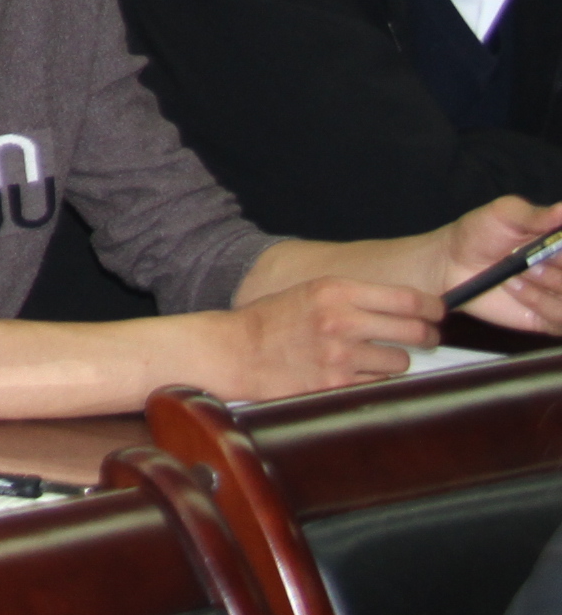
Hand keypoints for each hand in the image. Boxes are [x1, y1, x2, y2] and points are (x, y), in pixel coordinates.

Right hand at [222, 276, 437, 399]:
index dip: (432, 306)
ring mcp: (340, 354)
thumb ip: (354, 297)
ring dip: (394, 361)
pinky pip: (379, 384)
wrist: (236, 350)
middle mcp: (341, 320)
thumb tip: (406, 306)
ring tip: (372, 357)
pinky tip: (356, 373)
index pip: (407, 297)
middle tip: (425, 338)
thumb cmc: (273, 321)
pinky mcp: (336, 384)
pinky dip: (374, 380)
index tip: (437, 312)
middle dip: (426, 336)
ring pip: (400, 361)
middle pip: (414, 330)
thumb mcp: (311, 292)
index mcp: (335, 290)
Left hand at [442, 195, 561, 333]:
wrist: (451, 263)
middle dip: (560, 268)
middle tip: (532, 261)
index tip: (554, 251)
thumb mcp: (505, 214)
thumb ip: (537, 216)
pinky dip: (541, 303)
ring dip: (551, 284)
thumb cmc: (479, 232)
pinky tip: (515, 288)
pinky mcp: (551, 319)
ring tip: (519, 272)